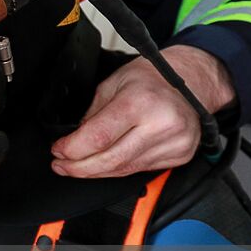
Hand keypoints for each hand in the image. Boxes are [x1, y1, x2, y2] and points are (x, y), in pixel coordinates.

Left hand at [50, 46, 233, 178]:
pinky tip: (105, 166)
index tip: (58, 150)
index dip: (72, 149)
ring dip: (96, 172)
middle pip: (111, 160)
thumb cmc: (153, 78)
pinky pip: (140, 170)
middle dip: (80, 167)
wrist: (192, 82)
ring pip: (124, 170)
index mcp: (141, 102)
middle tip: (61, 165)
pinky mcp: (180, 156)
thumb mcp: (114, 83)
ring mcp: (174, 143)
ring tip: (77, 168)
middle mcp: (161, 125)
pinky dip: (118, 170)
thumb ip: (93, 113)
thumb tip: (74, 140)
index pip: (99, 137)